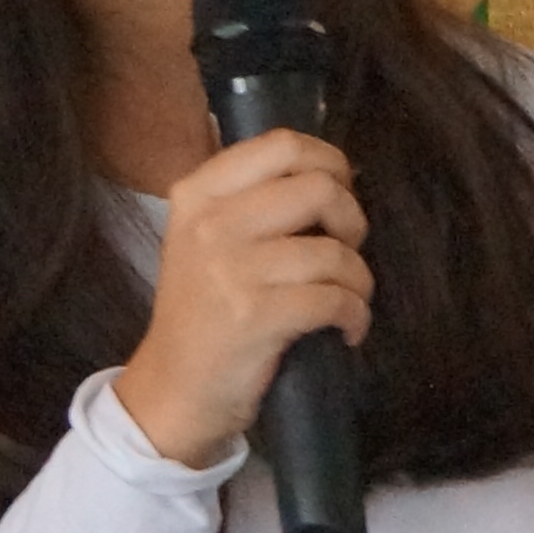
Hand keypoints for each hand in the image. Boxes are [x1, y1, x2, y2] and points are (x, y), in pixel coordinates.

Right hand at [112, 129, 368, 464]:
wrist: (174, 387)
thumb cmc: (206, 310)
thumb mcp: (210, 239)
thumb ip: (256, 199)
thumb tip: (332, 174)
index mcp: (199, 193)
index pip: (282, 144)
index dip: (331, 165)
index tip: (337, 198)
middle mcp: (210, 223)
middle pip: (320, 188)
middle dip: (352, 222)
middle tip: (343, 252)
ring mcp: (230, 269)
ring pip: (335, 251)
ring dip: (359, 280)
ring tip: (346, 299)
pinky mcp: (255, 316)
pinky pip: (336, 299)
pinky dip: (355, 316)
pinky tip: (346, 329)